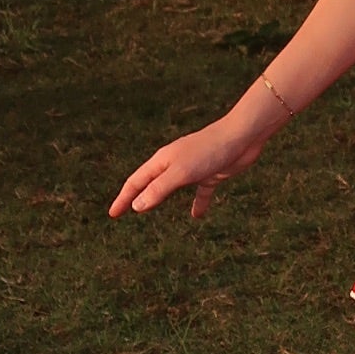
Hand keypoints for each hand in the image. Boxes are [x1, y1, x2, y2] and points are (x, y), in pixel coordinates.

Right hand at [110, 109, 269, 223]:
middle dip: (136, 198)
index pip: (136, 182)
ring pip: (171, 188)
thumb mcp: (181, 173)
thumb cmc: (209, 151)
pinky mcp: (209, 174)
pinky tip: (197, 216)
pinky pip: (200, 192)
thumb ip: (159, 189)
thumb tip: (136, 206)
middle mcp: (174, 164)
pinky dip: (197, 203)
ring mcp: (192, 169)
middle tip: (123, 212)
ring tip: (150, 212)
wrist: (241, 137)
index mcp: (162, 161)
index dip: (123, 199)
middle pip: (149, 184)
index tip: (112, 214)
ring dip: (160, 199)